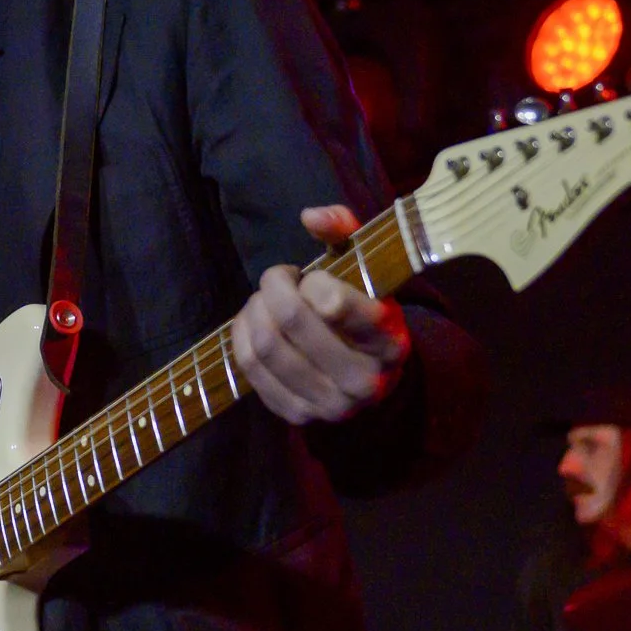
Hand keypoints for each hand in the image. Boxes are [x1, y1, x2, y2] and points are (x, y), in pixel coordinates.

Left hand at [229, 205, 411, 425]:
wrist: (371, 376)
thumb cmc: (363, 310)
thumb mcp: (366, 269)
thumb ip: (345, 230)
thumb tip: (309, 215)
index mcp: (389, 340)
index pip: (334, 303)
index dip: (311, 280)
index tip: (310, 276)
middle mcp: (364, 380)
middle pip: (291, 320)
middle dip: (273, 288)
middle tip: (276, 279)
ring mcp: (330, 404)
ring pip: (266, 345)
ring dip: (254, 310)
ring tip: (263, 299)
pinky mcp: (298, 415)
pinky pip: (250, 368)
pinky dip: (242, 335)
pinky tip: (252, 322)